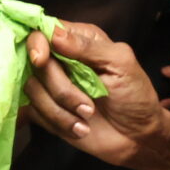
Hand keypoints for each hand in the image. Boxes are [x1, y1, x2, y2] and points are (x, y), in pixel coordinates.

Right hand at [26, 22, 168, 168]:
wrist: (137, 138)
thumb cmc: (135, 97)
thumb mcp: (121, 64)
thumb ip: (88, 47)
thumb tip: (54, 34)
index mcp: (78, 41)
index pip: (43, 31)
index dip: (37, 43)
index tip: (42, 59)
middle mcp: (60, 59)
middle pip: (34, 62)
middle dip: (60, 88)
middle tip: (88, 105)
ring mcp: (50, 85)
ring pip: (32, 89)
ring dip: (62, 109)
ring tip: (88, 117)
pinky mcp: (44, 110)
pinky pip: (34, 112)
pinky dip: (59, 122)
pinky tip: (80, 127)